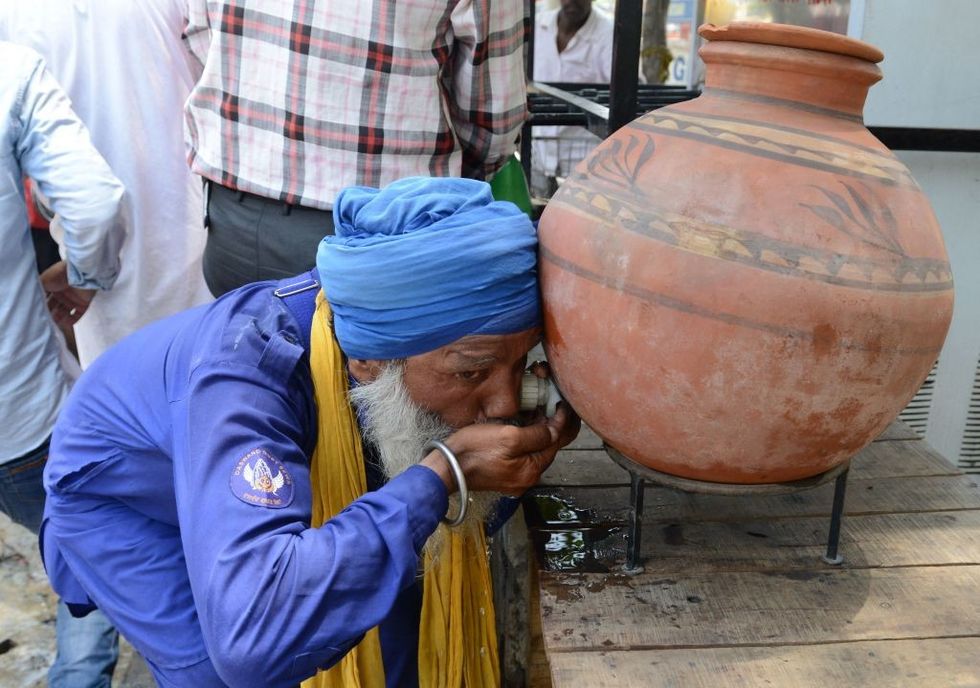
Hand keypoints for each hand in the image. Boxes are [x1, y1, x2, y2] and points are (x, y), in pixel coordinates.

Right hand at [40, 261, 95, 327]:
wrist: (79, 272)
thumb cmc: (60, 274)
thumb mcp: (43, 281)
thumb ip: (37, 290)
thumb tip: (31, 301)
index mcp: (53, 286)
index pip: (46, 299)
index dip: (42, 306)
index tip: (37, 313)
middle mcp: (63, 292)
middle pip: (55, 306)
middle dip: (49, 313)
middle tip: (44, 321)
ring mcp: (74, 298)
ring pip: (65, 312)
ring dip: (59, 318)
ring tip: (53, 324)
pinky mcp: (84, 303)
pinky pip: (78, 314)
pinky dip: (72, 320)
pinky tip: (65, 324)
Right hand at [421, 402, 580, 496]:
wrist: (446, 467)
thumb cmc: (473, 450)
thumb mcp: (508, 436)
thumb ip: (537, 435)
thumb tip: (555, 429)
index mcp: (532, 470)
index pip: (557, 441)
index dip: (561, 419)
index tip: (561, 400)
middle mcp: (527, 477)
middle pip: (548, 446)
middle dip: (553, 423)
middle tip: (553, 401)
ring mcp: (515, 477)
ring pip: (535, 449)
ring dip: (540, 429)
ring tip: (540, 407)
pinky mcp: (503, 473)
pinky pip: (523, 454)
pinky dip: (527, 438)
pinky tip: (524, 423)